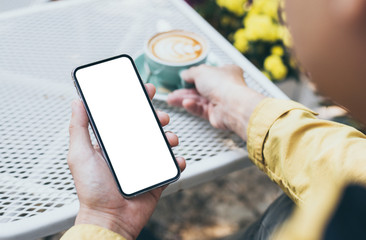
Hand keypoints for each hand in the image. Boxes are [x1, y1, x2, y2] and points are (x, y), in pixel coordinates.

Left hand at [67, 83, 185, 239]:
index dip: (136, 102)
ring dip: (170, 136)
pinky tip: (176, 159)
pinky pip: (171, 166)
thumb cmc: (91, 190)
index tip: (144, 90)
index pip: (126, 117)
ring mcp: (144, 164)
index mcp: (113, 143)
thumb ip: (79, 128)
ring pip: (162, 143)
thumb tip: (77, 102)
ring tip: (169, 138)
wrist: (109, 219)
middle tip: (161, 116)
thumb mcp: (79, 154)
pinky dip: (177, 161)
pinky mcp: (156, 177)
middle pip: (148, 127)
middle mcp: (129, 151)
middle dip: (157, 117)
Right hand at [167, 64, 264, 140]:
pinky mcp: (215, 114)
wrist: (232, 105)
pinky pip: (200, 109)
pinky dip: (192, 106)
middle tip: (173, 92)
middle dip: (185, 91)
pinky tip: (186, 103)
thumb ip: (190, 73)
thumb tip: (184, 74)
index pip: (208, 73)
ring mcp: (219, 101)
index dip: (195, 75)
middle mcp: (223, 86)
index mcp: (226, 72)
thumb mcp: (201, 71)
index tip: (183, 77)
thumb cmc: (224, 85)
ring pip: (198, 100)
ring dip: (184, 99)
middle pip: (200, 88)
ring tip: (172, 99)